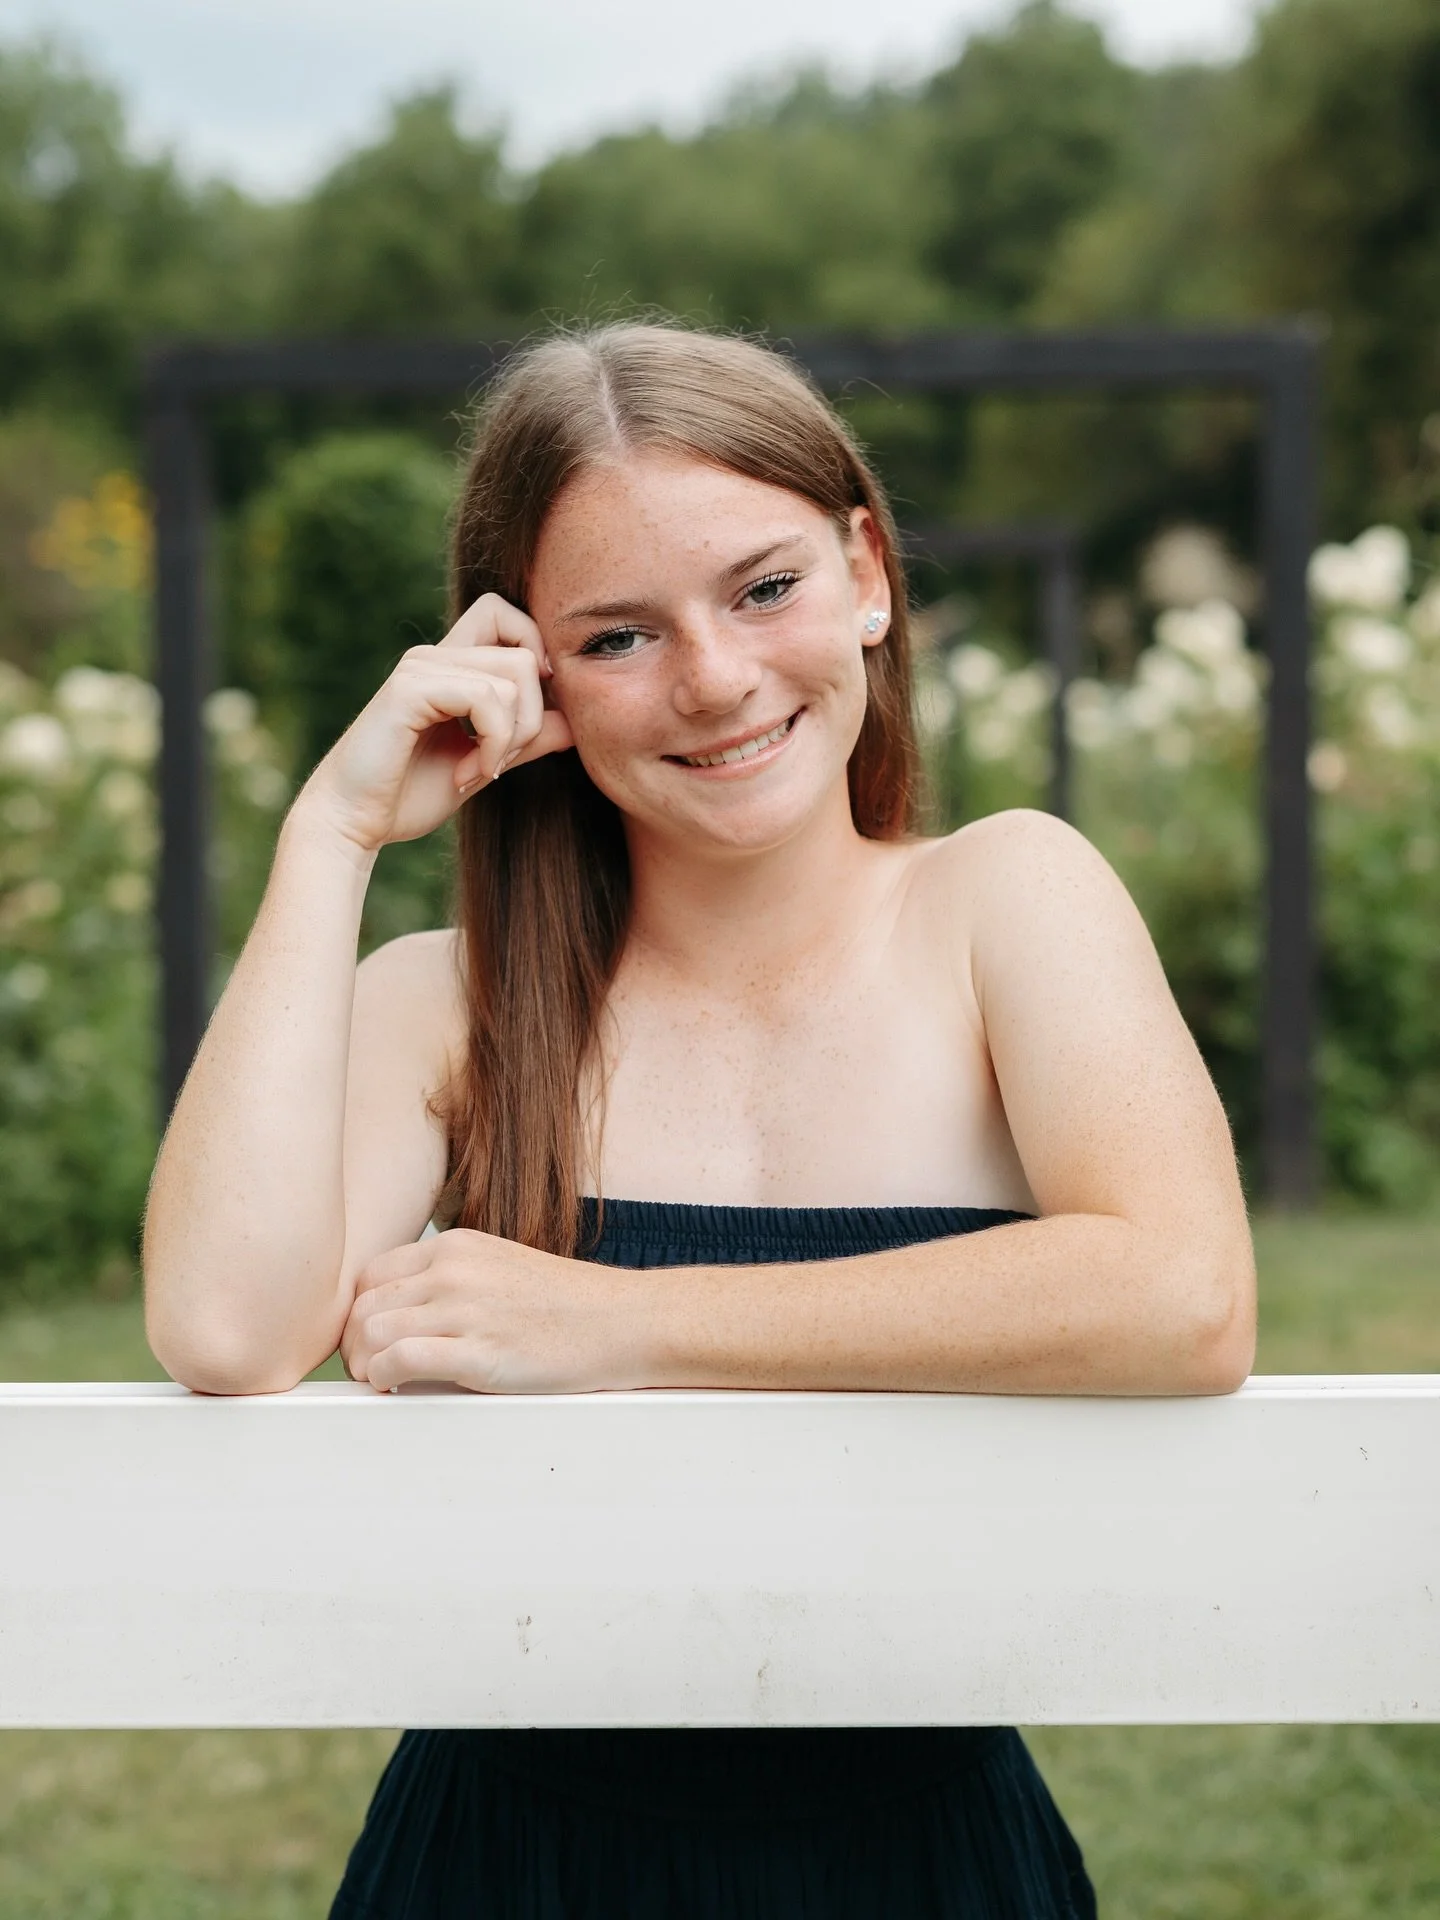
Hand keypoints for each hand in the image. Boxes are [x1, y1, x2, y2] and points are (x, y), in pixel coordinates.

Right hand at [297, 594, 574, 854]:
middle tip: (502, 760)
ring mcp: (420, 668)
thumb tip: (574, 722)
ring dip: (512, 737)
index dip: (535, 653)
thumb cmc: (408, 795)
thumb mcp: (483, 763)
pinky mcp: (410, 690)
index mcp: (448, 665)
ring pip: (515, 675)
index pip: (505, 613)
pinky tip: (467, 776)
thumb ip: (524, 739)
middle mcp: (433, 656)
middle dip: (534, 717)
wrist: (352, 823)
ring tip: (480, 771)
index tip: (531, 717)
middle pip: (526, 652)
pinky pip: (486, 699)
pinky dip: (492, 744)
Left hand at [340, 1229, 651, 1393]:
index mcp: (456, 1247)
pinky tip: (396, 1390)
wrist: (625, 1322)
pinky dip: (383, 1379)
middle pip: (362, 1306)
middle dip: (353, 1344)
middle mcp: (453, 1271)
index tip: (368, 1340)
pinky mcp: (479, 1352)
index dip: (359, 1312)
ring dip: (363, 1366)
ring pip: (369, 1333)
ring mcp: (465, 1309)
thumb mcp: (501, 1271)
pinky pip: (398, 1361)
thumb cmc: (569, 1306)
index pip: (372, 1275)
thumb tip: (403, 1322)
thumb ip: (452, 1284)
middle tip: (367, 1371)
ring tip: (380, 1384)